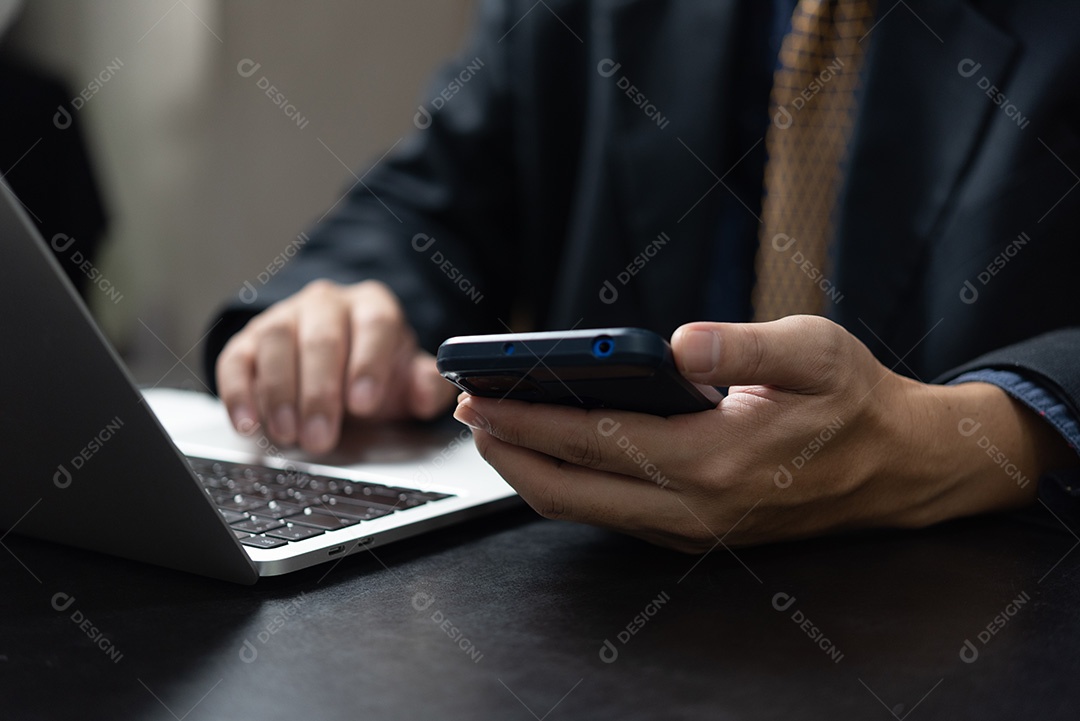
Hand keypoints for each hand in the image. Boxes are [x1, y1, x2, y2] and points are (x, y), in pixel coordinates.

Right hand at [216, 279, 456, 452]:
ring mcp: (284, 317)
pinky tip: (248, 423)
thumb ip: (427, 386)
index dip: (369, 363)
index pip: (375, 324)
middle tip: (321, 437)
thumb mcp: (407, 379)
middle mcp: (327, 304)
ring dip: (280, 393)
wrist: (336, 362)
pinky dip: (239, 392)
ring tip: (289, 434)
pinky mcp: (248, 340)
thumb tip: (425, 394)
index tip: (364, 403)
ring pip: (277, 342)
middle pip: (322, 338)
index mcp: (373, 306)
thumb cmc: (374, 371)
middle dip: (320, 393)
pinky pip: (236, 359)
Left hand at [453, 316, 1072, 551]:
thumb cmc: (853, 402)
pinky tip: (550, 451)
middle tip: (466, 411)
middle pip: (569, 489)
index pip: (594, 440)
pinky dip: (567, 484)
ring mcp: (690, 530)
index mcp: (713, 460)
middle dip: (509, 450)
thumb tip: (681, 343)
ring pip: (583, 510)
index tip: (477, 393)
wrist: (896, 467)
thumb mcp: (813, 352)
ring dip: (531, 471)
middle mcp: (692, 509)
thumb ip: (744, 346)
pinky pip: (608, 513)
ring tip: (494, 428)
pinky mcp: (692, 533)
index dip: (528, 417)